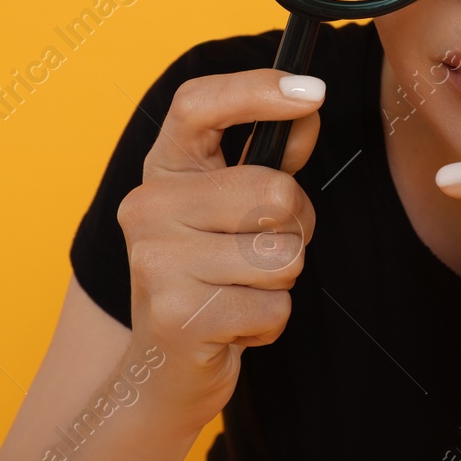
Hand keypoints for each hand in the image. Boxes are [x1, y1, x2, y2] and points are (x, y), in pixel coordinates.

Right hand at [117, 69, 323, 432]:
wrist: (162, 371)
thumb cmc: (211, 276)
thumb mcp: (232, 209)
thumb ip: (272, 158)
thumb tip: (308, 111)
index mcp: (163, 168)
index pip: (199, 104)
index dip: (258, 89)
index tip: (313, 92)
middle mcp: (147, 206)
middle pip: (273, 192)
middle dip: (296, 227)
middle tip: (265, 250)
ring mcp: (155, 261)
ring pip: (282, 255)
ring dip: (282, 281)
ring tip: (243, 290)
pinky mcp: (176, 317)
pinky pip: (274, 308)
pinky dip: (269, 324)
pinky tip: (233, 326)